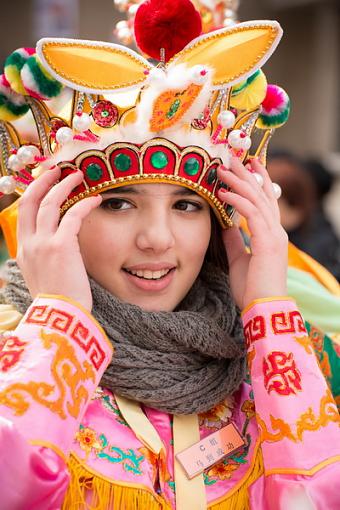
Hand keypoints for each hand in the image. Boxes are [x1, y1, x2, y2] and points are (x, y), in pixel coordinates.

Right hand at [16, 168, 101, 310]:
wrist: (60, 320)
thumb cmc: (58, 302)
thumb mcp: (43, 278)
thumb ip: (44, 259)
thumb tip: (57, 249)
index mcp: (23, 251)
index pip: (23, 213)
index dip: (33, 194)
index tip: (45, 184)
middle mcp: (29, 244)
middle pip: (31, 201)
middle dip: (43, 181)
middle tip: (57, 170)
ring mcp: (42, 244)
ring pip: (49, 203)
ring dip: (64, 185)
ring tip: (79, 175)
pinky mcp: (61, 246)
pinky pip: (72, 216)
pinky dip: (84, 203)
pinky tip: (96, 198)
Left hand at [217, 157, 287, 309]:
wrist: (262, 309)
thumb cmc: (252, 288)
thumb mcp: (238, 260)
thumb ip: (234, 241)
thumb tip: (226, 225)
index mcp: (271, 235)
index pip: (265, 202)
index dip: (258, 182)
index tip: (248, 166)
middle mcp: (276, 231)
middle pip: (262, 195)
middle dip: (248, 175)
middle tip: (234, 157)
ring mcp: (274, 235)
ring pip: (257, 200)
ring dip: (240, 182)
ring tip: (224, 169)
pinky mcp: (268, 242)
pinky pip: (252, 214)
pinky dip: (237, 201)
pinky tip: (223, 192)